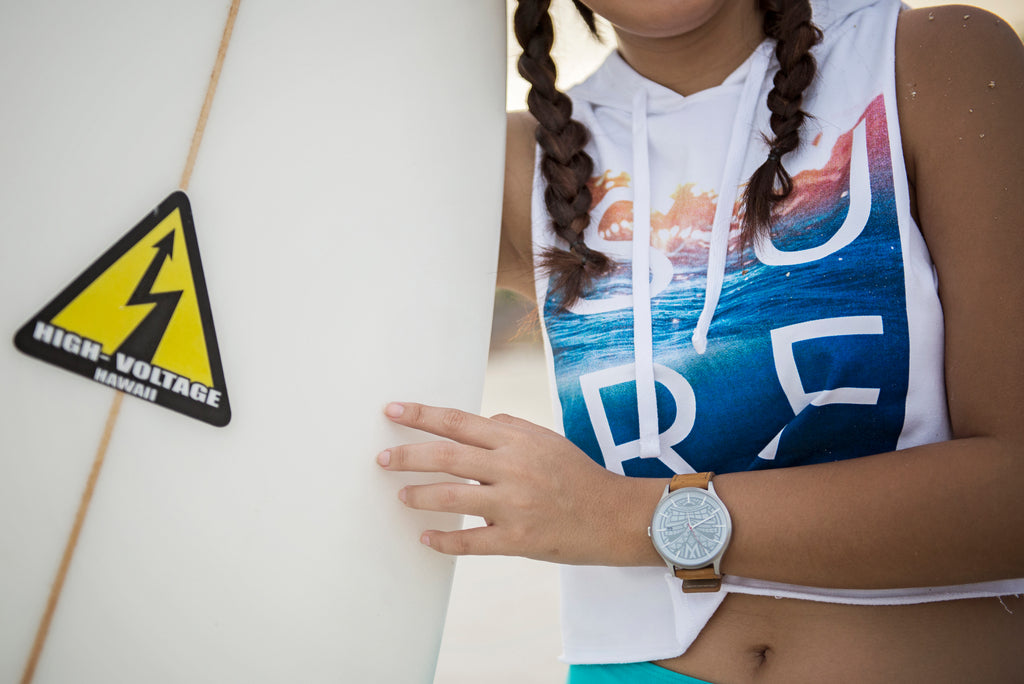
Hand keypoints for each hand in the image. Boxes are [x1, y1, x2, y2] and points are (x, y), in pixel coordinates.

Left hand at [377, 401, 664, 565]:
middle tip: (381, 459)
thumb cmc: (577, 474)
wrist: (615, 516)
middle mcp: (512, 468)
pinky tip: (426, 537)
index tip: (392, 410)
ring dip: (419, 496)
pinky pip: (471, 543)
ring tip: (401, 496)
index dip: (421, 415)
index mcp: (516, 440)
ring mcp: (514, 506)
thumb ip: (508, 428)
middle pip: (446, 457)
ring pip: (451, 498)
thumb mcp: (546, 439)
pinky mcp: (518, 540)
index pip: (458, 422)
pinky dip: (443, 541)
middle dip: (407, 456)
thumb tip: (472, 423)